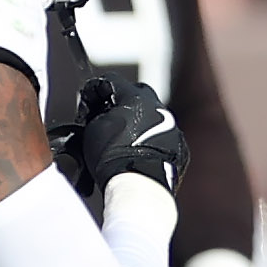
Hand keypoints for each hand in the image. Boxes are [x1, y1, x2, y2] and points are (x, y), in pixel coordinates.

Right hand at [56, 75, 185, 202]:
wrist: (139, 185)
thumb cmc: (113, 157)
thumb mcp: (92, 128)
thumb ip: (97, 114)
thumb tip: (99, 113)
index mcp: (136, 97)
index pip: (110, 82)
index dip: (93, 92)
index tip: (86, 106)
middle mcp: (158, 107)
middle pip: (135, 97)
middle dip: (120, 106)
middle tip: (105, 121)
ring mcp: (172, 127)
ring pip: (151, 118)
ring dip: (136, 125)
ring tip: (120, 144)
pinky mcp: (179, 147)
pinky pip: (162, 139)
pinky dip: (149, 143)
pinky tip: (135, 156)